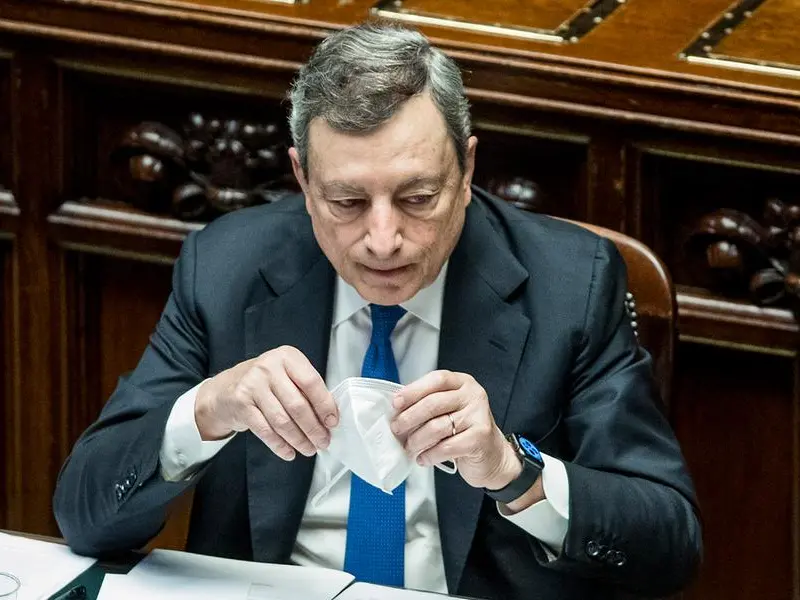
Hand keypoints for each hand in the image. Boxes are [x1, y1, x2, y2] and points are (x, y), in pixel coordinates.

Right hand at [194, 346, 337, 460]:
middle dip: (313, 428)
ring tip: (309, 449)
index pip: (311, 382)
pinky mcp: (241, 404)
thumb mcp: (287, 376)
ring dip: (299, 439)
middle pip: (297, 405)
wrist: (225, 390)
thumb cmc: (265, 383)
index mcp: (287, 357)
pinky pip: (265, 430)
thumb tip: (328, 417)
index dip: (324, 405)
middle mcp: (269, 367)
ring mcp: (252, 385)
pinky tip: (289, 452)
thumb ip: (306, 391)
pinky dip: (280, 445)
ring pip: (282, 421)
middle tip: (323, 441)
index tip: (332, 422)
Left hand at [390, 370, 521, 490]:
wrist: (493, 456)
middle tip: (397, 429)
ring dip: (417, 440)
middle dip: (409, 418)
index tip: (396, 403)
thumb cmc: (465, 431)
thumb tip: (397, 410)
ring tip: (409, 447)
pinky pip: (446, 447)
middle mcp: (473, 396)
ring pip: (437, 427)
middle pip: (433, 403)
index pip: (436, 380)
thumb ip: (428, 404)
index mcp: (463, 383)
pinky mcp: (480, 438)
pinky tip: (424, 458)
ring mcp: (479, 416)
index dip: (413, 390)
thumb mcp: (450, 410)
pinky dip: (430, 454)